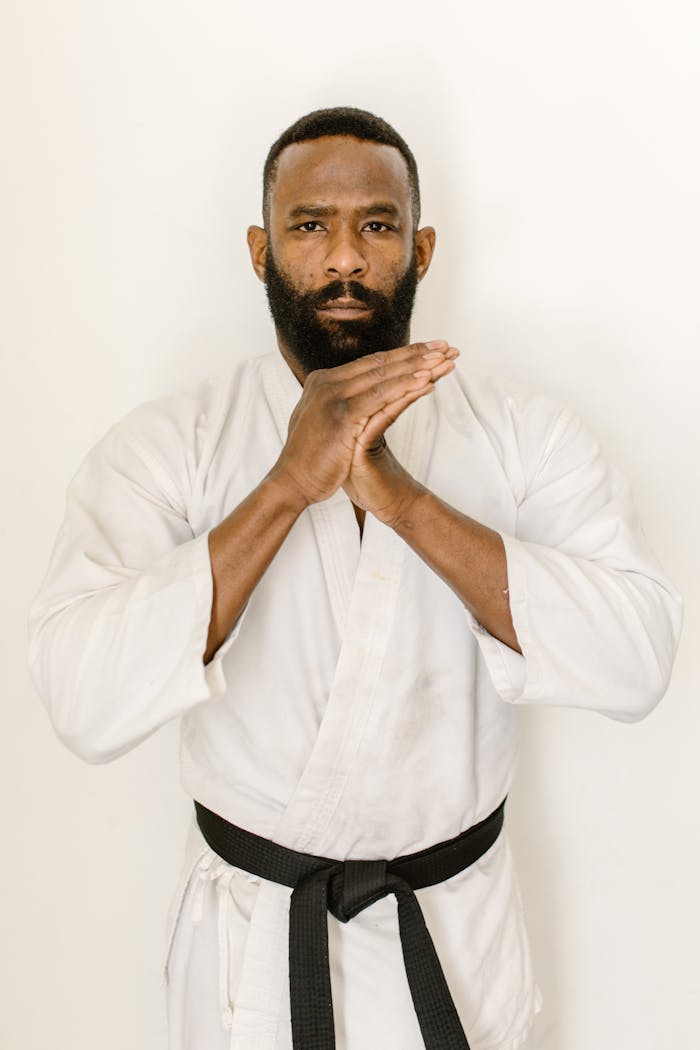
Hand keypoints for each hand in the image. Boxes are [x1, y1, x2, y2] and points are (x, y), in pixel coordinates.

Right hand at [270, 341, 456, 508]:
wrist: (292, 483)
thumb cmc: (311, 459)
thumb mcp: (324, 422)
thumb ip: (339, 405)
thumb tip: (356, 397)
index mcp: (324, 382)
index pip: (370, 363)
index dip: (402, 355)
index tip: (429, 349)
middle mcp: (327, 383)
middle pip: (379, 363)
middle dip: (416, 353)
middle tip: (446, 345)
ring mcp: (332, 398)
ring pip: (383, 376)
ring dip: (417, 366)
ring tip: (444, 358)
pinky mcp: (342, 417)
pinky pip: (380, 398)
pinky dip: (405, 387)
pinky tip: (427, 381)